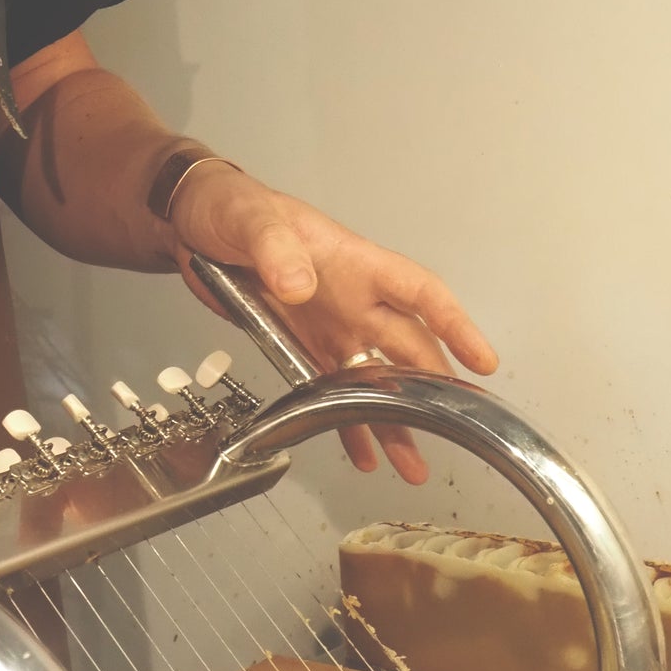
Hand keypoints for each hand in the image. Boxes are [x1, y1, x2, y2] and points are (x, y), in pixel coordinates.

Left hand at [165, 167, 498, 483]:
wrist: (190, 222)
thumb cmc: (229, 205)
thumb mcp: (250, 219)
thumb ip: (275, 247)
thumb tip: (298, 284)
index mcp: (352, 262)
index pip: (418, 292)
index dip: (453, 325)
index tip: (480, 360)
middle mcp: (350, 298)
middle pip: (405, 347)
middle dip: (431, 389)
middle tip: (452, 428)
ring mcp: (328, 325)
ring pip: (372, 380)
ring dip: (392, 420)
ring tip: (412, 466)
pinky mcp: (299, 346)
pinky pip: (330, 391)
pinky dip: (345, 422)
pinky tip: (360, 453)